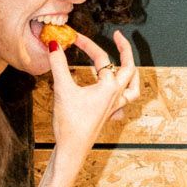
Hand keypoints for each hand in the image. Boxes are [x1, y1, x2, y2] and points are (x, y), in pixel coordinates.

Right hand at [47, 29, 138, 162]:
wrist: (72, 150)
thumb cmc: (70, 123)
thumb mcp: (63, 90)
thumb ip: (58, 65)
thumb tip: (54, 45)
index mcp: (110, 87)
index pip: (102, 58)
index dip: (88, 44)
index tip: (75, 36)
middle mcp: (116, 96)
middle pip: (128, 68)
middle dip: (124, 50)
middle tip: (118, 37)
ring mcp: (114, 106)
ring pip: (132, 86)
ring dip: (131, 72)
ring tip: (126, 63)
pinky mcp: (108, 115)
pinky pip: (124, 101)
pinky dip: (123, 92)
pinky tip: (116, 92)